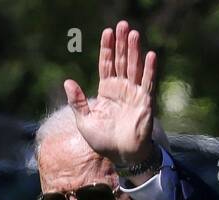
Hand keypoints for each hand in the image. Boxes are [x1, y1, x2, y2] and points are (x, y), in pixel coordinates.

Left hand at [63, 20, 158, 173]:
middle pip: (121, 61)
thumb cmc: (103, 142)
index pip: (106, 64)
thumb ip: (77, 101)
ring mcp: (134, 94)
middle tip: (123, 24)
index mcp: (106, 91)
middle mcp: (121, 89)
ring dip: (134, 51)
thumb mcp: (84, 121)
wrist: (122, 156)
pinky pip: (148, 82)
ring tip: (134, 33)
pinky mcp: (145, 102)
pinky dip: (149, 69)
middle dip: (121, 43)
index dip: (107, 48)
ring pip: (134, 67)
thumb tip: (67, 81)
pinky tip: (150, 55)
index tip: (107, 31)